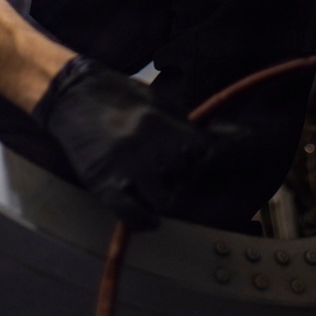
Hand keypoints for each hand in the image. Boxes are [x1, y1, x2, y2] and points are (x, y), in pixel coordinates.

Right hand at [32, 55, 238, 228]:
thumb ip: (196, 123)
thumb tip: (243, 136)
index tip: (188, 157)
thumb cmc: (119, 96)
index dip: (199, 158)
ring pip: (165, 200)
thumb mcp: (161, 101)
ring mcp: (125, 165)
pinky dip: (144, 221)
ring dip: (163, 198)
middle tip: (164, 171)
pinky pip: (133, 216)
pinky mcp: (103, 184)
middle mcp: (147, 144)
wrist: (72, 94)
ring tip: (151, 187)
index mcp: (162, 121)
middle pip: (184, 177)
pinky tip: (146, 215)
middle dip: (180, 177)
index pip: (202, 152)